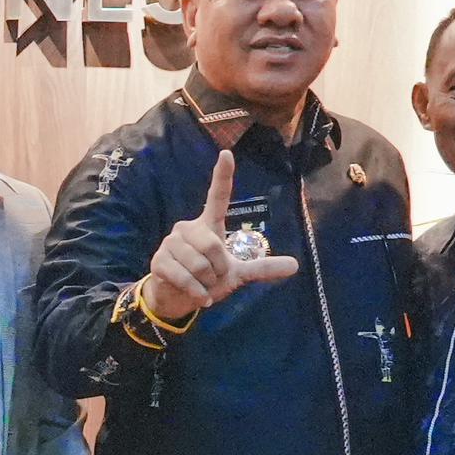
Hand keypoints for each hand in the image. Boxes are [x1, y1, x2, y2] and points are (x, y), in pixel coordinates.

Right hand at [137, 142, 299, 324]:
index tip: (227, 154)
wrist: (177, 300)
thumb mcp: (238, 274)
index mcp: (208, 225)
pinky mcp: (159, 261)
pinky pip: (185, 277)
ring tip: (202, 285)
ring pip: (198, 264)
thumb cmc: (207, 280)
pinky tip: (199, 296)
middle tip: (214, 277)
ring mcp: (171, 243)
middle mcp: (188, 228)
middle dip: (219, 268)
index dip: (222, 176)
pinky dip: (197, 292)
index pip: (217, 196)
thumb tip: (296, 266)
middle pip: (212, 245)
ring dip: (207, 282)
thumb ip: (262, 268)